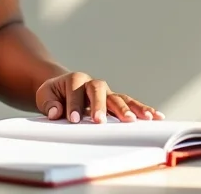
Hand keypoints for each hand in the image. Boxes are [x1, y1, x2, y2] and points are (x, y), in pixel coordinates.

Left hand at [36, 72, 164, 123]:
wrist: (62, 88)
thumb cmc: (54, 94)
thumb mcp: (45, 95)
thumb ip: (49, 103)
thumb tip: (56, 113)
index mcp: (74, 79)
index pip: (75, 91)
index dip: (74, 105)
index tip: (74, 120)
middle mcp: (92, 83)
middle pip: (98, 90)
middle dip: (100, 105)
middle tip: (100, 121)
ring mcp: (106, 92)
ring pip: (118, 97)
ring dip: (128, 108)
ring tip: (140, 120)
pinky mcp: (115, 100)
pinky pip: (130, 103)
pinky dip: (143, 109)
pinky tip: (156, 117)